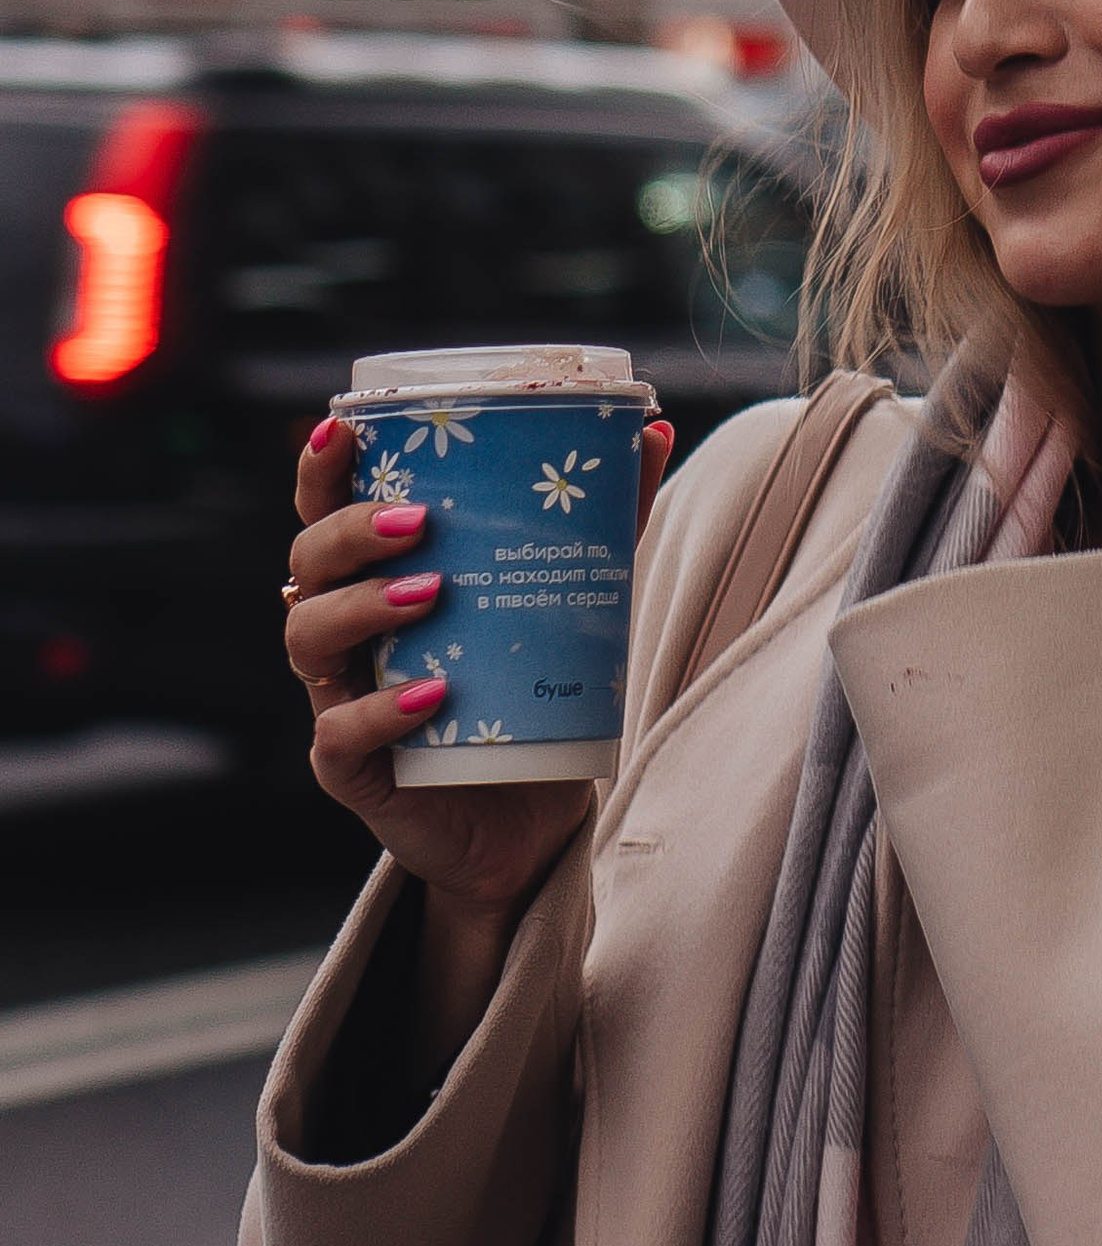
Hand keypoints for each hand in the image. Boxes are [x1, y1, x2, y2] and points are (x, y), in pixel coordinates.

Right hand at [285, 412, 675, 1073]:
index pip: (324, 511)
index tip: (340, 427)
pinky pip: (342, 732)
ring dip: (363, 606)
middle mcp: (343, 632)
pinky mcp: (352, 768)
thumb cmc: (530, 690)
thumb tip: (650, 431)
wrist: (528, 818)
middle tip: (419, 521)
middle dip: (349, 532)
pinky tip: (435, 694)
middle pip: (307, 565)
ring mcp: (339, 698)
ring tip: (431, 592)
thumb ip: (601, 519)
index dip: (319, 470)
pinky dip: (385, 709)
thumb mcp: (565, 598)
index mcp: (374, 578)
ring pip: (310, 637)